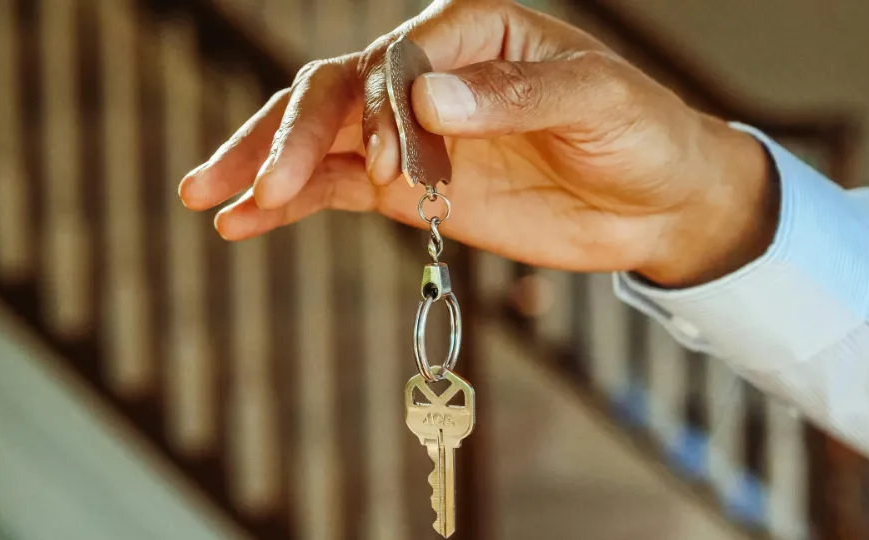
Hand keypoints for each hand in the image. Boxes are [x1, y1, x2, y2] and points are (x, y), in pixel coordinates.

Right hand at [177, 0, 777, 287]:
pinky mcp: (410, 188)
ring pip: (319, 139)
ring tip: (208, 197)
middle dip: (291, 137)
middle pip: (336, 93)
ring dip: (264, 165)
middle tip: (256, 185)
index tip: (387, 169)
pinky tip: (242, 223)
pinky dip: (290, 205)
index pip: (396, 59)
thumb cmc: (642, 133)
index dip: (379, 112)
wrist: (660, 201)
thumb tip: (428, 98)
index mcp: (470, 32)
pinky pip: (336, 190)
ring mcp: (413, 135)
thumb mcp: (597, 101)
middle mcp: (428, 75)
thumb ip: (515, 96)